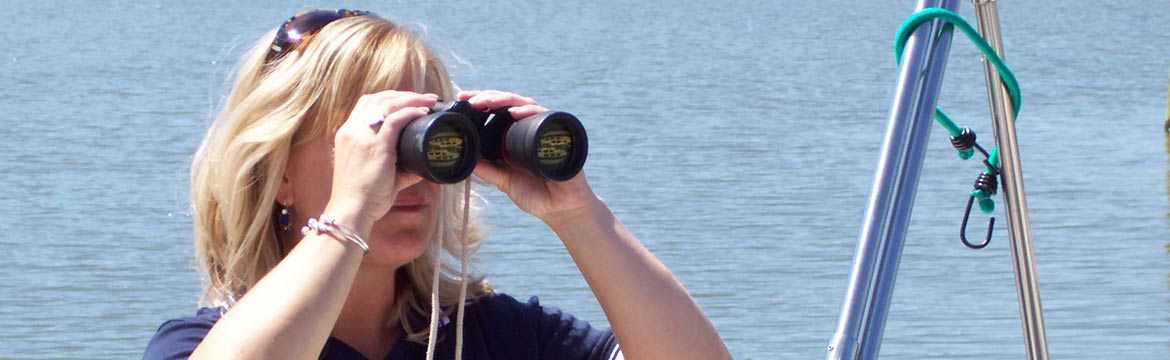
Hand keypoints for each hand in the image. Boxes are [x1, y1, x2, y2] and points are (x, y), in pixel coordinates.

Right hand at [325, 91, 437, 229]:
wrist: (352, 210)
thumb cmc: (364, 196)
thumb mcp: (378, 174)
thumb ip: (399, 168)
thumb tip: (420, 166)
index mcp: (348, 134)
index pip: (367, 104)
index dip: (389, 98)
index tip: (409, 100)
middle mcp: (352, 130)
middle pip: (378, 98)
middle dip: (404, 95)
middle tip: (426, 98)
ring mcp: (362, 136)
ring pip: (387, 104)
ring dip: (411, 99)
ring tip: (429, 101)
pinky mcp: (375, 146)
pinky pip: (394, 120)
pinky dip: (410, 112)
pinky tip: (423, 113)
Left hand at [461, 90, 598, 222]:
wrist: (562, 209)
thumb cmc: (537, 195)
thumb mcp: (504, 182)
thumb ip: (488, 171)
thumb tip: (466, 159)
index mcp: (515, 135)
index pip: (497, 111)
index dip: (481, 101)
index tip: (462, 98)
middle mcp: (529, 128)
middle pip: (508, 103)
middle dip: (488, 97)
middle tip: (471, 99)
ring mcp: (543, 129)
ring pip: (524, 104)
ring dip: (505, 100)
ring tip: (488, 102)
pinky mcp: (557, 134)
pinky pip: (544, 117)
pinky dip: (529, 112)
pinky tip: (515, 112)